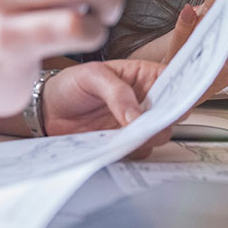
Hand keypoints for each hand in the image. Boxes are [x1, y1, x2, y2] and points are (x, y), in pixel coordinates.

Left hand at [43, 60, 169, 158]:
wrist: (47, 111)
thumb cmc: (70, 85)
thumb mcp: (92, 77)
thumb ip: (117, 93)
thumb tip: (137, 115)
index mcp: (142, 76)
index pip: (173, 81)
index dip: (181, 91)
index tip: (176, 102)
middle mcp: (144, 101)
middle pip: (171, 112)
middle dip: (165, 118)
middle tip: (150, 121)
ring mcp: (135, 123)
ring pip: (159, 134)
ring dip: (149, 136)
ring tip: (128, 131)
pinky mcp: (124, 143)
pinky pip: (140, 150)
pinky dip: (132, 149)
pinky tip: (117, 142)